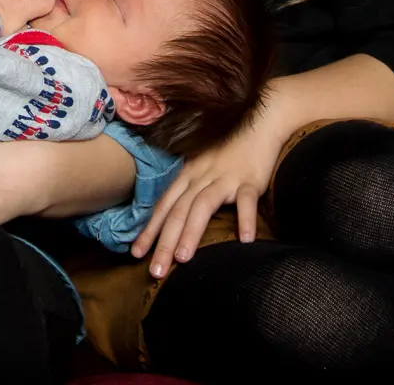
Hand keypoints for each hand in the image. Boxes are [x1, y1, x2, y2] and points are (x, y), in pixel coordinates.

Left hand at [131, 107, 286, 277]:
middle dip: (164, 243)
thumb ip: (190, 187)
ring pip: (203, 207)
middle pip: (177, 212)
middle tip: (154, 272)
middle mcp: (201, 176)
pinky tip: (244, 240)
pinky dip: (245, 219)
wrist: (258, 121)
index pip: (164, 206)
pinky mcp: (250, 179)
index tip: (135, 253)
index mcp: (188, 174)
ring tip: (183, 260)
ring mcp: (225, 178)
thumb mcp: (203, 165)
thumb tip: (175, 214)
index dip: (149, 230)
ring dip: (191, 233)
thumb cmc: (229, 147)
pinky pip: (246, 200)